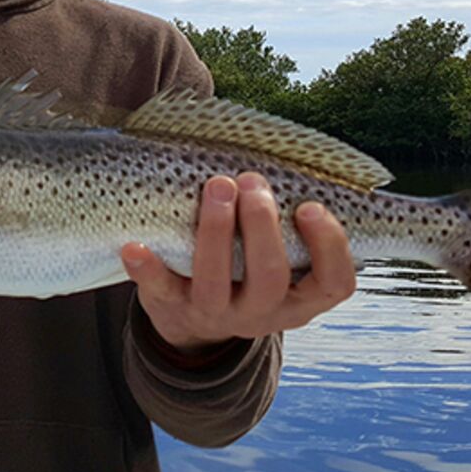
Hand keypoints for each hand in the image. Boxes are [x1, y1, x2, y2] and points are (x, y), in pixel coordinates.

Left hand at [121, 172, 355, 353]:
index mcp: (300, 298)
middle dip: (262, 226)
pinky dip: (147, 269)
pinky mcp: (173, 307)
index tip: (311, 206)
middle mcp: (262, 311)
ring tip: (216, 186)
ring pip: (216, 284)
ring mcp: (216, 313)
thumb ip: (294, 219)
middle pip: (270, 278)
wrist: (194, 318)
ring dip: (216, 232)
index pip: (335, 283)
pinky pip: (159, 290)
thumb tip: (300, 153)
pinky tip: (135, 245)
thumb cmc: (248, 265)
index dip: (330, 247)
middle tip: (250, 180)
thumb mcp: (283, 255)